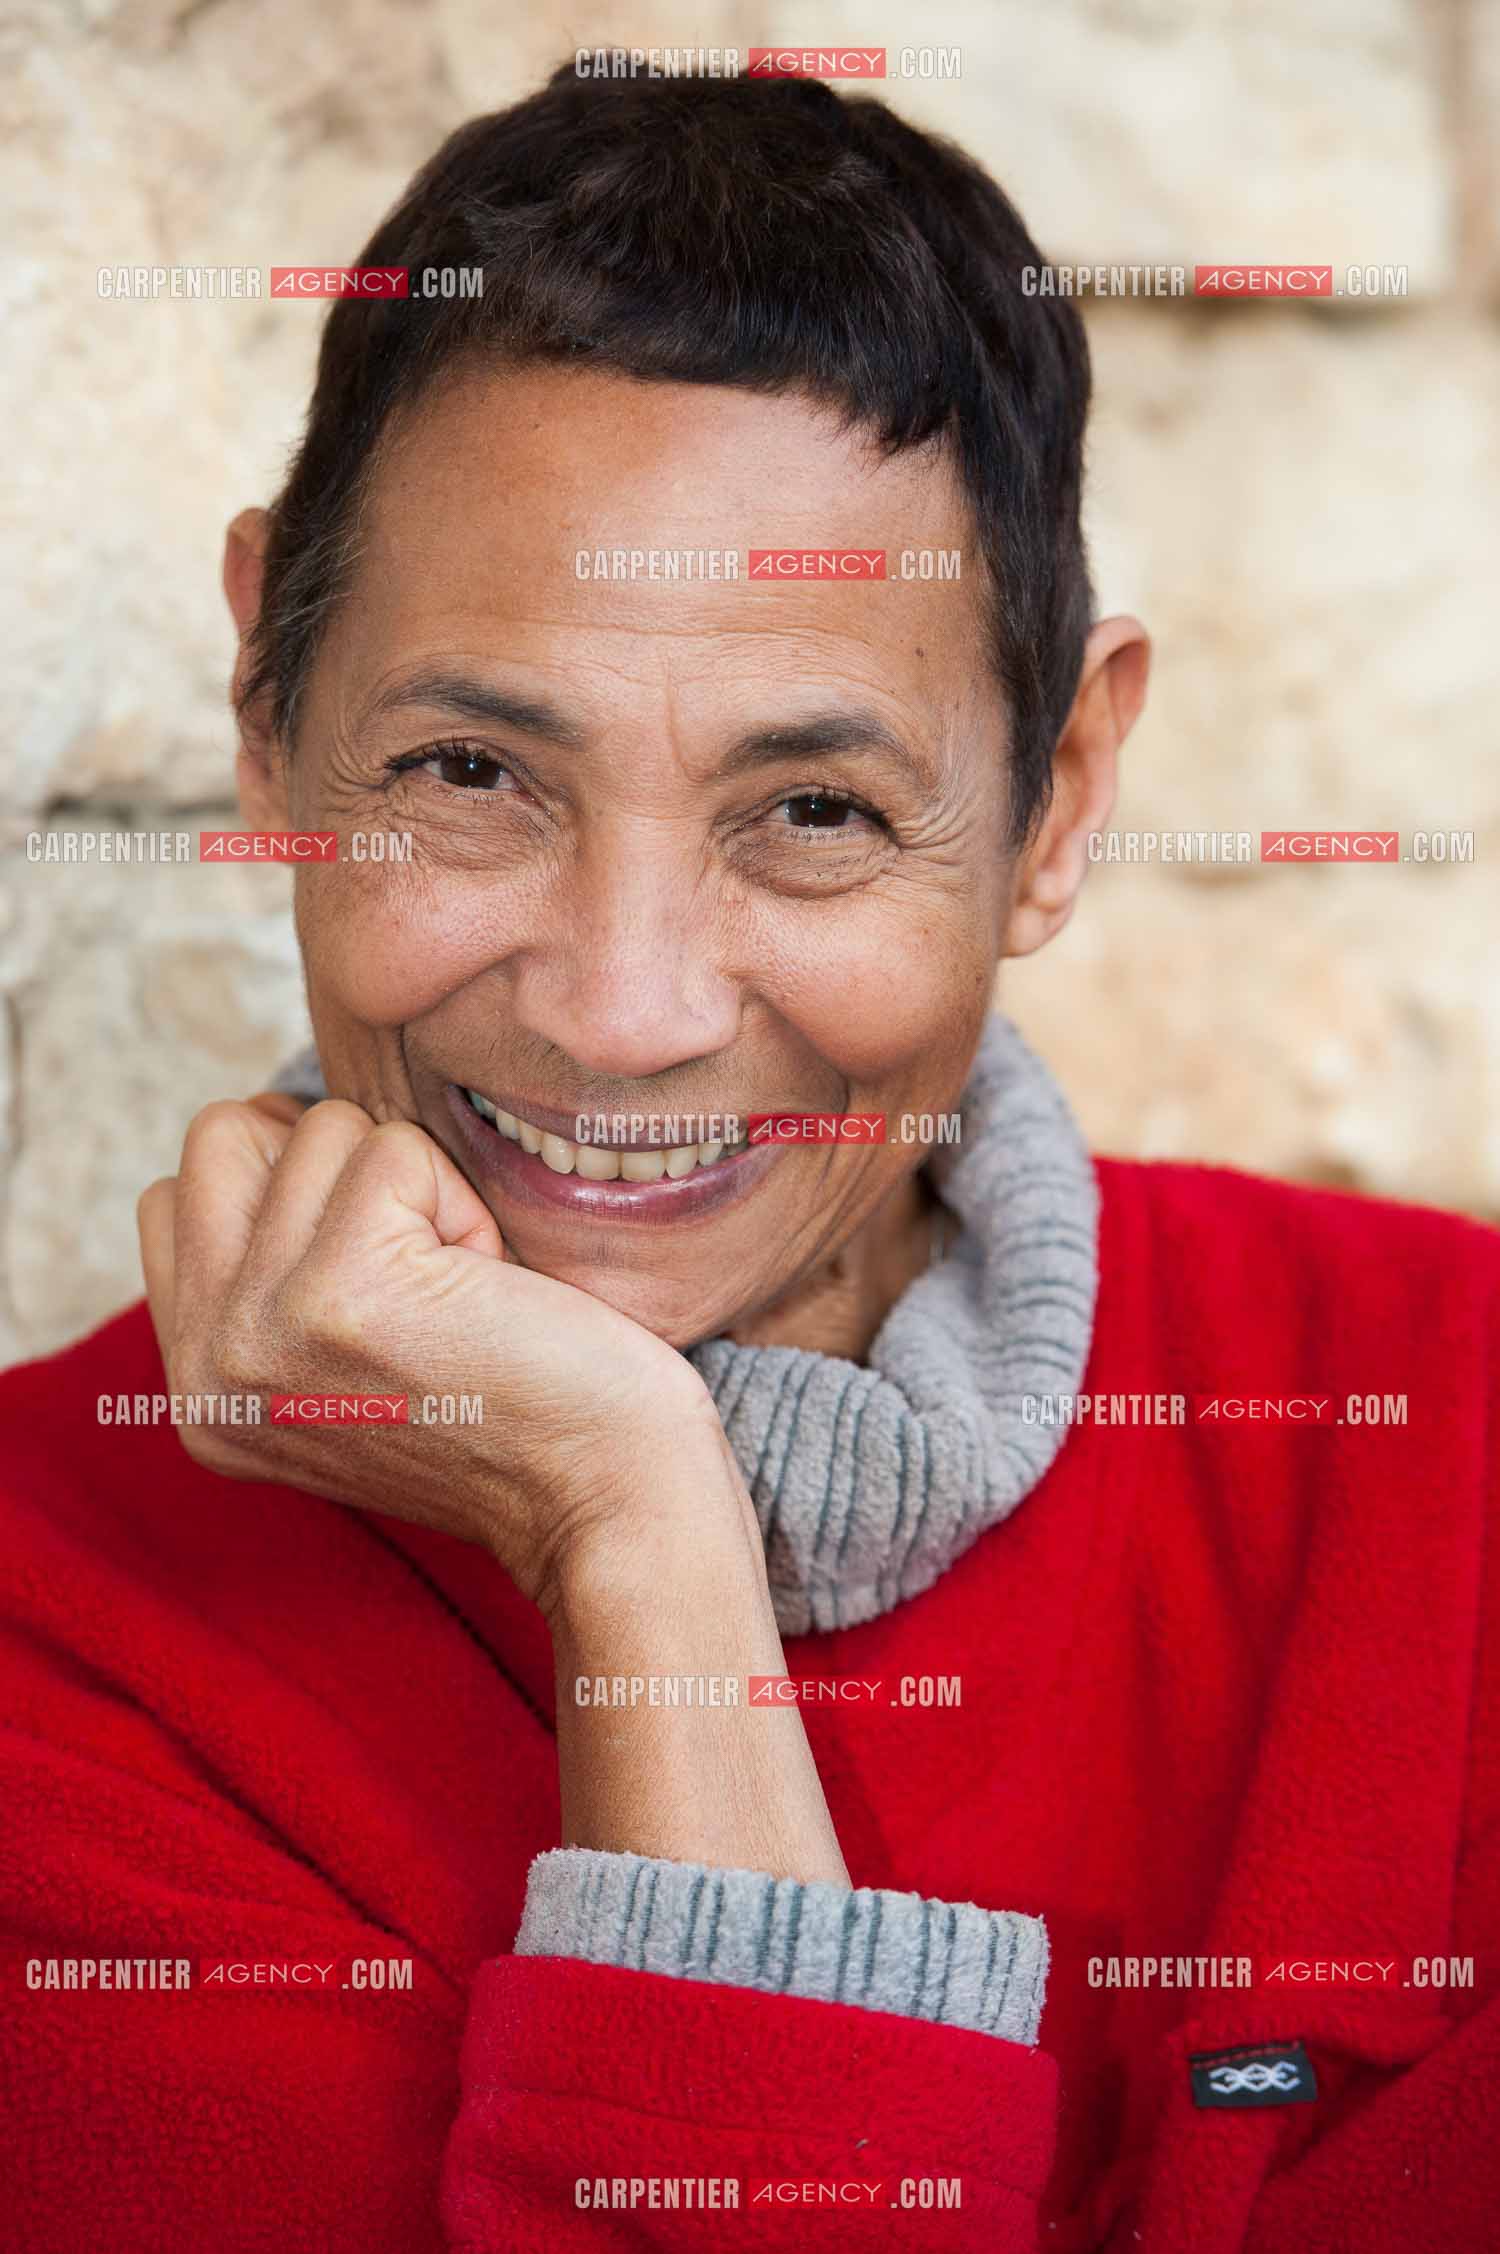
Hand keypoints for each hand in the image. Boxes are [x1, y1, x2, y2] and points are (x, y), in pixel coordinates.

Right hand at [137, 1094, 723, 1610]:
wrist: (608, 1500)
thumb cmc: (513, 1413)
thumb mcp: (341, 1366)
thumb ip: (270, 1280)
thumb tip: (268, 1130)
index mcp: (197, 1388)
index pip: (177, 1196)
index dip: (294, 1190)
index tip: (382, 1268)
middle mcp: (206, 1366)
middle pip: (222, 1137)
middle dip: (339, 1167)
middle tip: (421, 1269)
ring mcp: (261, 1328)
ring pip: (318, 1129)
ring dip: (417, 1190)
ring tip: (463, 1291)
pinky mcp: (341, 1290)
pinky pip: (395, 1149)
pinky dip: (462, 1200)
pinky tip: (491, 1286)